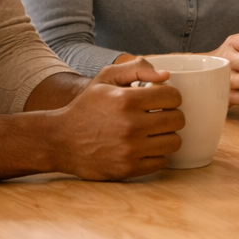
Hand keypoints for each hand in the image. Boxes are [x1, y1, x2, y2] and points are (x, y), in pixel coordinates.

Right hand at [45, 60, 184, 179]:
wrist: (60, 140)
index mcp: (126, 99)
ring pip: (174, 142)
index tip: (162, 100)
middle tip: (159, 116)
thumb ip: (136, 68)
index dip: (171, 96)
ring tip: (154, 132)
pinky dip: (157, 155)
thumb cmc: (86, 107)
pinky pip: (162, 162)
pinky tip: (145, 147)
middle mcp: (130, 125)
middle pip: (178, 120)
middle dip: (172, 115)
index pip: (174, 96)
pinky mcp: (128, 169)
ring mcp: (130, 150)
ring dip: (167, 136)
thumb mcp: (105, 78)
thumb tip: (165, 75)